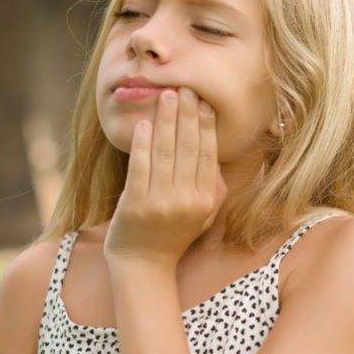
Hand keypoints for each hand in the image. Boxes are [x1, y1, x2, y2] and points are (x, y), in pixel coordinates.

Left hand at [103, 86, 228, 269]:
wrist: (144, 265)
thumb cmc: (173, 235)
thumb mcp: (204, 215)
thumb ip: (214, 187)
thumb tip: (216, 153)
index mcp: (206, 200)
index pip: (207, 155)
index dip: (205, 126)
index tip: (202, 102)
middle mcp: (187, 201)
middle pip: (189, 149)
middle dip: (187, 115)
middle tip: (184, 89)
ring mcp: (161, 203)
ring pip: (166, 153)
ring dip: (166, 121)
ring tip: (165, 96)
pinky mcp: (136, 205)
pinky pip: (141, 167)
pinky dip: (142, 143)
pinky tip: (143, 124)